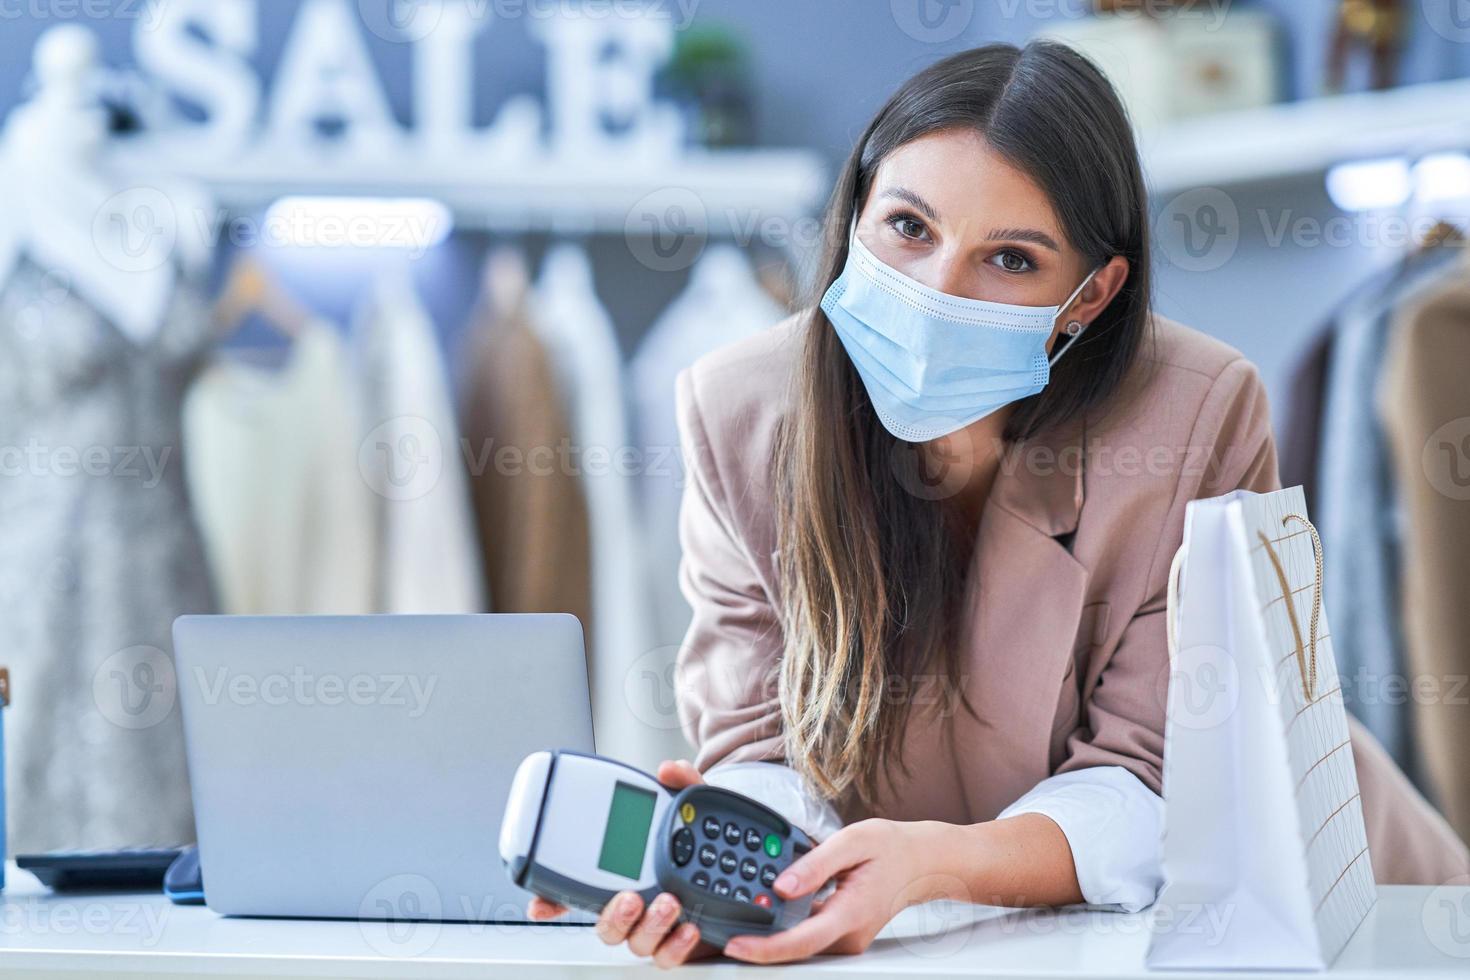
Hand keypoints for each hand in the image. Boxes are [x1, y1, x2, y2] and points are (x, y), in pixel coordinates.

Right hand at [526, 759, 719, 968]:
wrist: (740, 874)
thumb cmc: (704, 844)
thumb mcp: (697, 808)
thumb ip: (683, 784)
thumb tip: (671, 770)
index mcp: (626, 875)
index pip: (582, 891)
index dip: (555, 901)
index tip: (542, 904)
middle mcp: (636, 906)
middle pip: (607, 925)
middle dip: (614, 915)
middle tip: (630, 897)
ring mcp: (657, 927)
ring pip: (637, 941)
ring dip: (650, 926)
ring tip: (669, 904)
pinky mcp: (681, 942)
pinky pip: (669, 956)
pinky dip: (676, 946)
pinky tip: (688, 928)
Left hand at [721, 818, 951, 963]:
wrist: (921, 862)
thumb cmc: (891, 848)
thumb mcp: (853, 841)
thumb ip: (815, 864)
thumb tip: (780, 886)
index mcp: (850, 913)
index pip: (801, 941)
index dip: (765, 948)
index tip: (734, 945)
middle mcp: (847, 934)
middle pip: (794, 949)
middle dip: (755, 942)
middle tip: (717, 927)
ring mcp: (845, 938)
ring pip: (798, 945)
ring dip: (766, 935)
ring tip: (731, 916)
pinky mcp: (840, 933)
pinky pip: (806, 935)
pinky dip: (782, 926)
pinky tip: (761, 909)